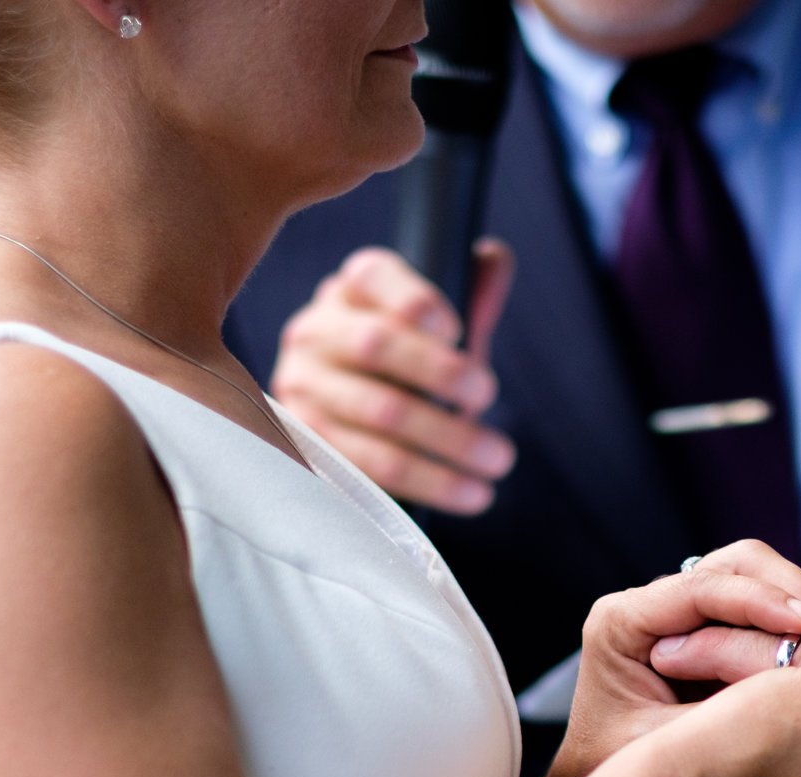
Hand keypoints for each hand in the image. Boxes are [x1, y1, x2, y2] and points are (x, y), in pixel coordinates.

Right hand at [269, 243, 518, 513]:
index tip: (456, 330)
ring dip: (447, 440)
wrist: (347, 422)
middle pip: (377, 345)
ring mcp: (303, 390)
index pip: (373, 276)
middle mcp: (315, 332)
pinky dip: (429, 483)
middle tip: (488, 395)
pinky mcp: (309, 448)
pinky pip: (370, 467)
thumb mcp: (436, 327)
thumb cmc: (406, 365)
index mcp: (350, 291)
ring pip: (379, 414)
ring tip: (497, 459)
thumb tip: (494, 259)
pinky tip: (470, 492)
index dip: (416, 300)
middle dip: (441, 372)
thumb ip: (467, 293)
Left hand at [512, 542, 800, 776]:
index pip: (703, 587)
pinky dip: (792, 627)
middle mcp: (648, 608)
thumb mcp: (671, 745)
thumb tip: (790, 685)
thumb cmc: (620, 775)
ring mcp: (680, 617)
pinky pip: (760, 611)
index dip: (762, 601)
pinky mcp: (708, 633)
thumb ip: (721, 710)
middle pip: (735, 565)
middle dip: (787, 594)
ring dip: (795, 606)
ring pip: (755, 578)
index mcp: (621, 623)